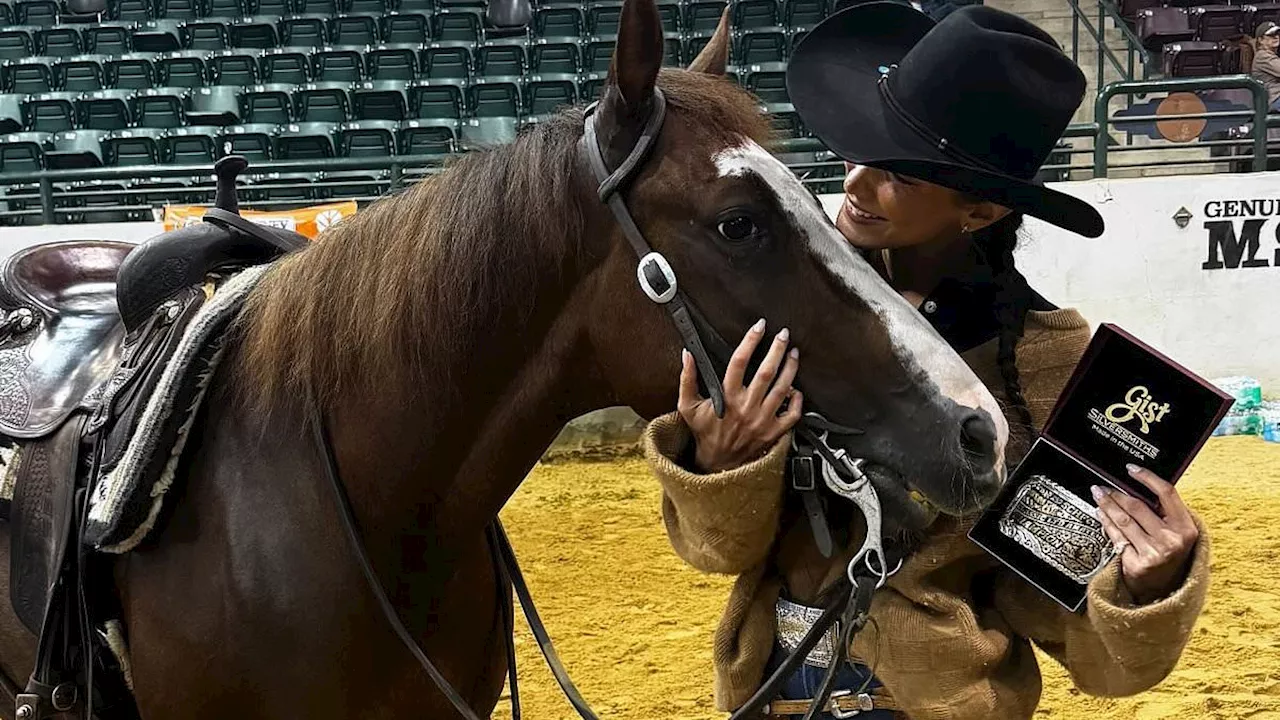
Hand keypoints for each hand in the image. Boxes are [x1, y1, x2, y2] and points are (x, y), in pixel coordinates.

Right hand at [678, 319, 803, 472]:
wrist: (717, 464)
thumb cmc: (704, 432)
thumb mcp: (688, 406)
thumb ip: (687, 379)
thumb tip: (688, 355)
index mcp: (726, 398)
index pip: (739, 362)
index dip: (750, 341)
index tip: (758, 327)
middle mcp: (746, 408)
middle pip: (766, 372)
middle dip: (777, 350)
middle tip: (783, 334)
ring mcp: (762, 421)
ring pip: (782, 389)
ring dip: (790, 368)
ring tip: (793, 353)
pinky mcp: (773, 433)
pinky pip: (793, 414)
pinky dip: (798, 400)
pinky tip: (796, 388)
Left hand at [1092, 465, 1199, 604]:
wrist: (1167, 591)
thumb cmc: (1171, 556)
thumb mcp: (1178, 534)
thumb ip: (1164, 512)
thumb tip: (1138, 485)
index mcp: (1186, 529)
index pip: (1166, 494)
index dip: (1147, 477)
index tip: (1132, 469)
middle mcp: (1171, 541)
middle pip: (1137, 506)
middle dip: (1117, 493)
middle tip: (1104, 486)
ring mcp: (1153, 554)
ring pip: (1123, 520)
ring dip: (1107, 505)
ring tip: (1099, 495)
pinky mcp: (1136, 564)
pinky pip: (1115, 536)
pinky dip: (1105, 522)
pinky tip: (1100, 514)